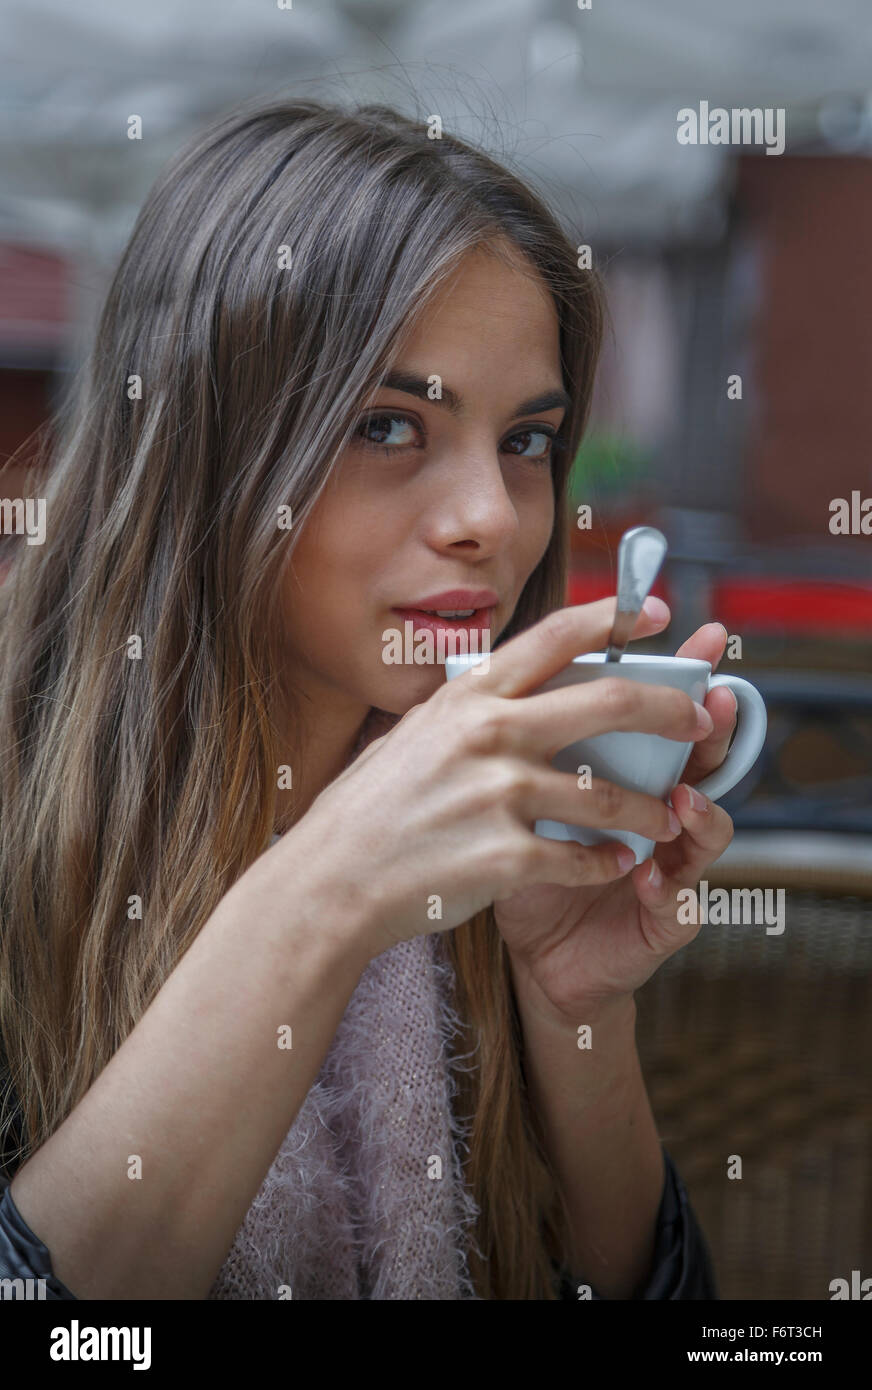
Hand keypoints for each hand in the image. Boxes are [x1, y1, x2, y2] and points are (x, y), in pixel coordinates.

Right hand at [278, 595, 712, 960]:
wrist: (330, 881)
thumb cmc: (371, 808)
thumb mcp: (417, 732)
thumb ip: (471, 708)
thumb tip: (517, 684)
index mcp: (469, 695)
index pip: (555, 638)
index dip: (615, 619)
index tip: (659, 614)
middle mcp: (488, 733)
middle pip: (608, 702)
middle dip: (669, 707)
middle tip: (699, 719)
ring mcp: (497, 794)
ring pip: (610, 793)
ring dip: (649, 809)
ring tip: (665, 820)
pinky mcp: (505, 855)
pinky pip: (584, 857)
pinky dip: (609, 863)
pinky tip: (617, 865)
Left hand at [494, 618, 736, 1024]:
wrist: (530, 956)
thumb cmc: (523, 867)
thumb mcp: (517, 797)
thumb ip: (526, 745)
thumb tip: (498, 670)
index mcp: (626, 775)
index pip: (657, 720)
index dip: (680, 679)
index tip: (696, 640)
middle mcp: (657, 812)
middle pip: (700, 762)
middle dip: (712, 732)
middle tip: (711, 705)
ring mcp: (669, 864)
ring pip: (708, 830)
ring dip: (700, 812)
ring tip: (682, 799)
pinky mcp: (663, 920)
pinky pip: (680, 902)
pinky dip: (668, 888)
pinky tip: (650, 877)